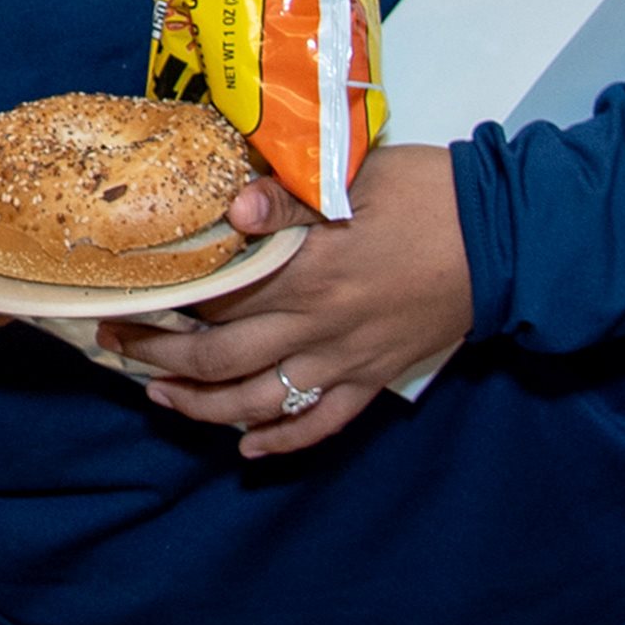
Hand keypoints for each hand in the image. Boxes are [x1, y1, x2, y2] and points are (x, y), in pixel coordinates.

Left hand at [101, 142, 474, 457]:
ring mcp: (347, 359)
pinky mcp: (375, 377)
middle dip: (160, 358)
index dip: (164, 299)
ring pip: (260, 402)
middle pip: (221, 359)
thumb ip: (287, 197)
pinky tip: (249, 447)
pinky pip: (322, 424)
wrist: (506, 238)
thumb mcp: (352, 177)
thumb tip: (233, 210)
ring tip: (161, 398)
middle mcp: (319, 326)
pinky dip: (282, 441)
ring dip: (204, 408)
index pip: (216, 296)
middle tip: (118, 344)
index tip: (124, 295)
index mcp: (308, 272)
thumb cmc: (428, 194)